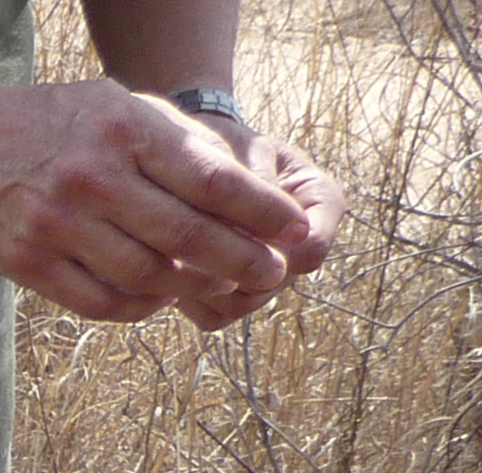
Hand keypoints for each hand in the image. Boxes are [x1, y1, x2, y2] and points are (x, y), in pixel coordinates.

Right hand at [0, 77, 321, 323]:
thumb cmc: (58, 123)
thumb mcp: (120, 107)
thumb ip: (175, 145)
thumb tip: (245, 192)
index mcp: (125, 130)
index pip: (210, 180)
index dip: (261, 212)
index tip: (296, 231)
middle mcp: (91, 177)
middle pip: (185, 235)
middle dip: (239, 261)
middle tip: (269, 275)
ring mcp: (56, 224)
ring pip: (146, 276)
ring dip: (191, 290)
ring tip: (220, 289)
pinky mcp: (28, 263)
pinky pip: (100, 301)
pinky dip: (140, 307)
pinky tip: (159, 300)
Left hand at [177, 126, 344, 329]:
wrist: (190, 161)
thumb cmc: (216, 145)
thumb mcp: (233, 150)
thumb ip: (244, 186)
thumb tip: (242, 231)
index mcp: (319, 201)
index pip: (311, 245)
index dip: (271, 248)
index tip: (230, 230)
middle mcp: (300, 247)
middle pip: (273, 283)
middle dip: (228, 267)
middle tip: (181, 247)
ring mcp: (268, 277)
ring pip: (240, 305)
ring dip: (203, 286)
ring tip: (166, 257)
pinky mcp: (232, 297)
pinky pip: (213, 317)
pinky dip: (188, 300)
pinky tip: (162, 272)